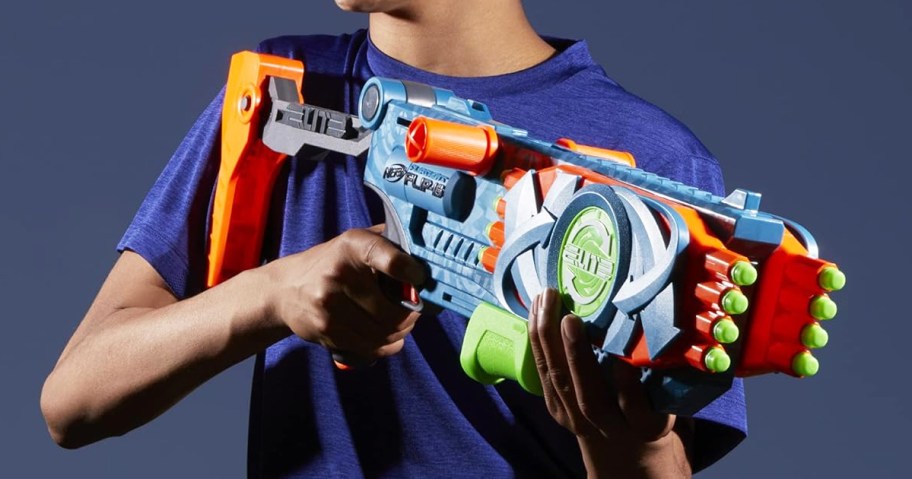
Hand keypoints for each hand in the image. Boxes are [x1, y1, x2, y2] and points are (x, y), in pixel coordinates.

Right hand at [259, 224, 424, 360]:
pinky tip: (388, 338)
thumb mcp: (357, 242)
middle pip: (392, 311)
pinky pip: (368, 347)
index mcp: (354, 245)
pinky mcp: (325, 328)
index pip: (391, 259)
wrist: (286, 289)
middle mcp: (339, 273)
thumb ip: (390, 241)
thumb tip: (428, 252)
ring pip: (382, 333)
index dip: (412, 272)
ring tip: (402, 326)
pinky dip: (385, 346)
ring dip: (399, 334)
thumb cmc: (333, 263)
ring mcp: (330, 304)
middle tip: (414, 313)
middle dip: (410, 317)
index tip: (420, 278)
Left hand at [528, 288, 690, 477]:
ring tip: (545, 301)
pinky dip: (537, 341)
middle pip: (588, 397)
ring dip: (547, 339)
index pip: (637, 409)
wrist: (627, 456)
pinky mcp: (557, 410)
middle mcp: (609, 427)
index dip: (629, 384)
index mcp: (646, 428)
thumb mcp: (672, 404)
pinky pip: (543, 374)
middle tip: (570, 318)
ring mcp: (577, 421)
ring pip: (558, 381)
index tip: (625, 357)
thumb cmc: (656, 417)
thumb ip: (669, 376)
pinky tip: (535, 312)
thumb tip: (674, 327)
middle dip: (577, 357)